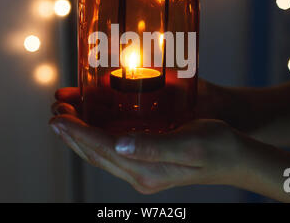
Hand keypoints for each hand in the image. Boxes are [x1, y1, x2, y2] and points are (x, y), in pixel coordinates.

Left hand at [49, 86, 245, 193]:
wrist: (235, 158)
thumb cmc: (217, 146)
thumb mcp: (189, 143)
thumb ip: (154, 146)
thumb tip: (119, 144)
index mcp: (148, 170)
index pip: (104, 149)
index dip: (79, 133)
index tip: (58, 118)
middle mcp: (140, 175)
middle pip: (97, 154)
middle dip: (73, 135)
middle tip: (54, 115)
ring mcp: (142, 172)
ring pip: (102, 154)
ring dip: (80, 137)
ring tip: (64, 120)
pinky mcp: (147, 164)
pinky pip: (113, 152)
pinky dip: (96, 138)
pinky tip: (91, 126)